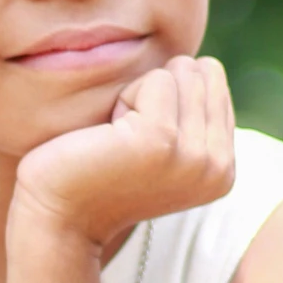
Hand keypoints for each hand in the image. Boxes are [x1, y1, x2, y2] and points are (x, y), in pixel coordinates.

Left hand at [11, 55, 234, 253]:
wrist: (58, 216)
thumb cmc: (98, 172)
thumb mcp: (164, 147)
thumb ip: (192, 116)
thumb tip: (203, 65)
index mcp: (224, 168)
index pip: (213, 81)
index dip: (169, 98)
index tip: (143, 140)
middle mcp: (219, 166)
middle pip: (199, 71)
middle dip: (156, 93)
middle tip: (127, 139)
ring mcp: (194, 156)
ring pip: (179, 72)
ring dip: (139, 96)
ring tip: (119, 140)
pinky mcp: (161, 140)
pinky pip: (155, 79)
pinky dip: (124, 98)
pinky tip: (108, 138)